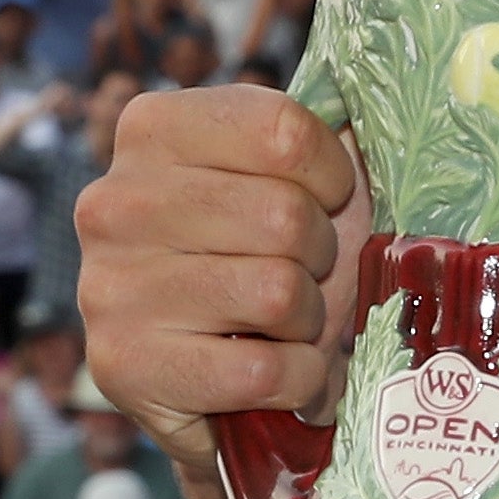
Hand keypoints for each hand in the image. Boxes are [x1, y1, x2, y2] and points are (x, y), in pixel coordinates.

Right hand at [75, 87, 367, 473]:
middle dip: (321, 254)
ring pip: (276, 292)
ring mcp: (109, 286)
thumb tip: (389, 116)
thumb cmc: (264, 258)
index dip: (332, 176)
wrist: (210, 381)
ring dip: (308, 319)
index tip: (324, 199)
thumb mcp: (293, 181)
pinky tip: (278, 371)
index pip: (283, 130)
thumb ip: (327, 139)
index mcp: (154, 128)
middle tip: (301, 272)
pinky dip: (298, 380)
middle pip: (284, 215)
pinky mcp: (124, 368)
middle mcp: (114, 201)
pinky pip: (262, 370)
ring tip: (284, 322)